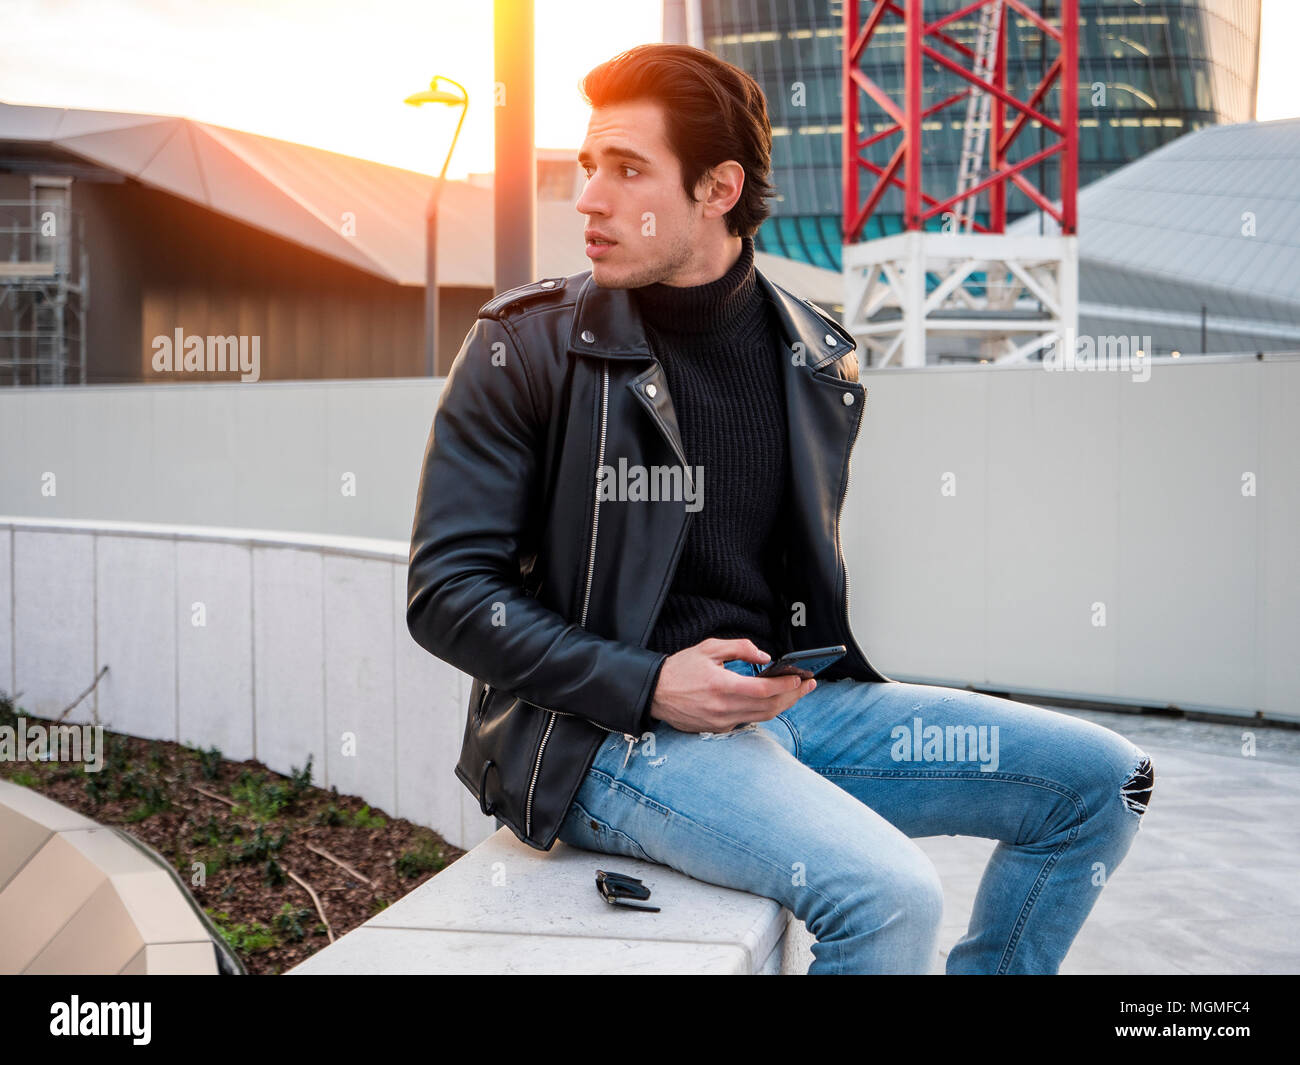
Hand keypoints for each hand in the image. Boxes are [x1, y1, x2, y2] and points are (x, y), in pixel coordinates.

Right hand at [647, 637, 814, 733]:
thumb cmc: (680, 668)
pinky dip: (765, 711)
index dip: (786, 684)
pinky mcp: (718, 729)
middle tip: (809, 684)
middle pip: (769, 707)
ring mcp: (721, 722)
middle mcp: (723, 708)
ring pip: (763, 717)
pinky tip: (775, 701)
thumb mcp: (709, 648)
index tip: (801, 676)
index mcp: (721, 686)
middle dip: (793, 696)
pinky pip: (749, 721)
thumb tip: (765, 656)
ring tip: (798, 692)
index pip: (763, 690)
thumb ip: (740, 648)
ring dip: (784, 705)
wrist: (654, 692)